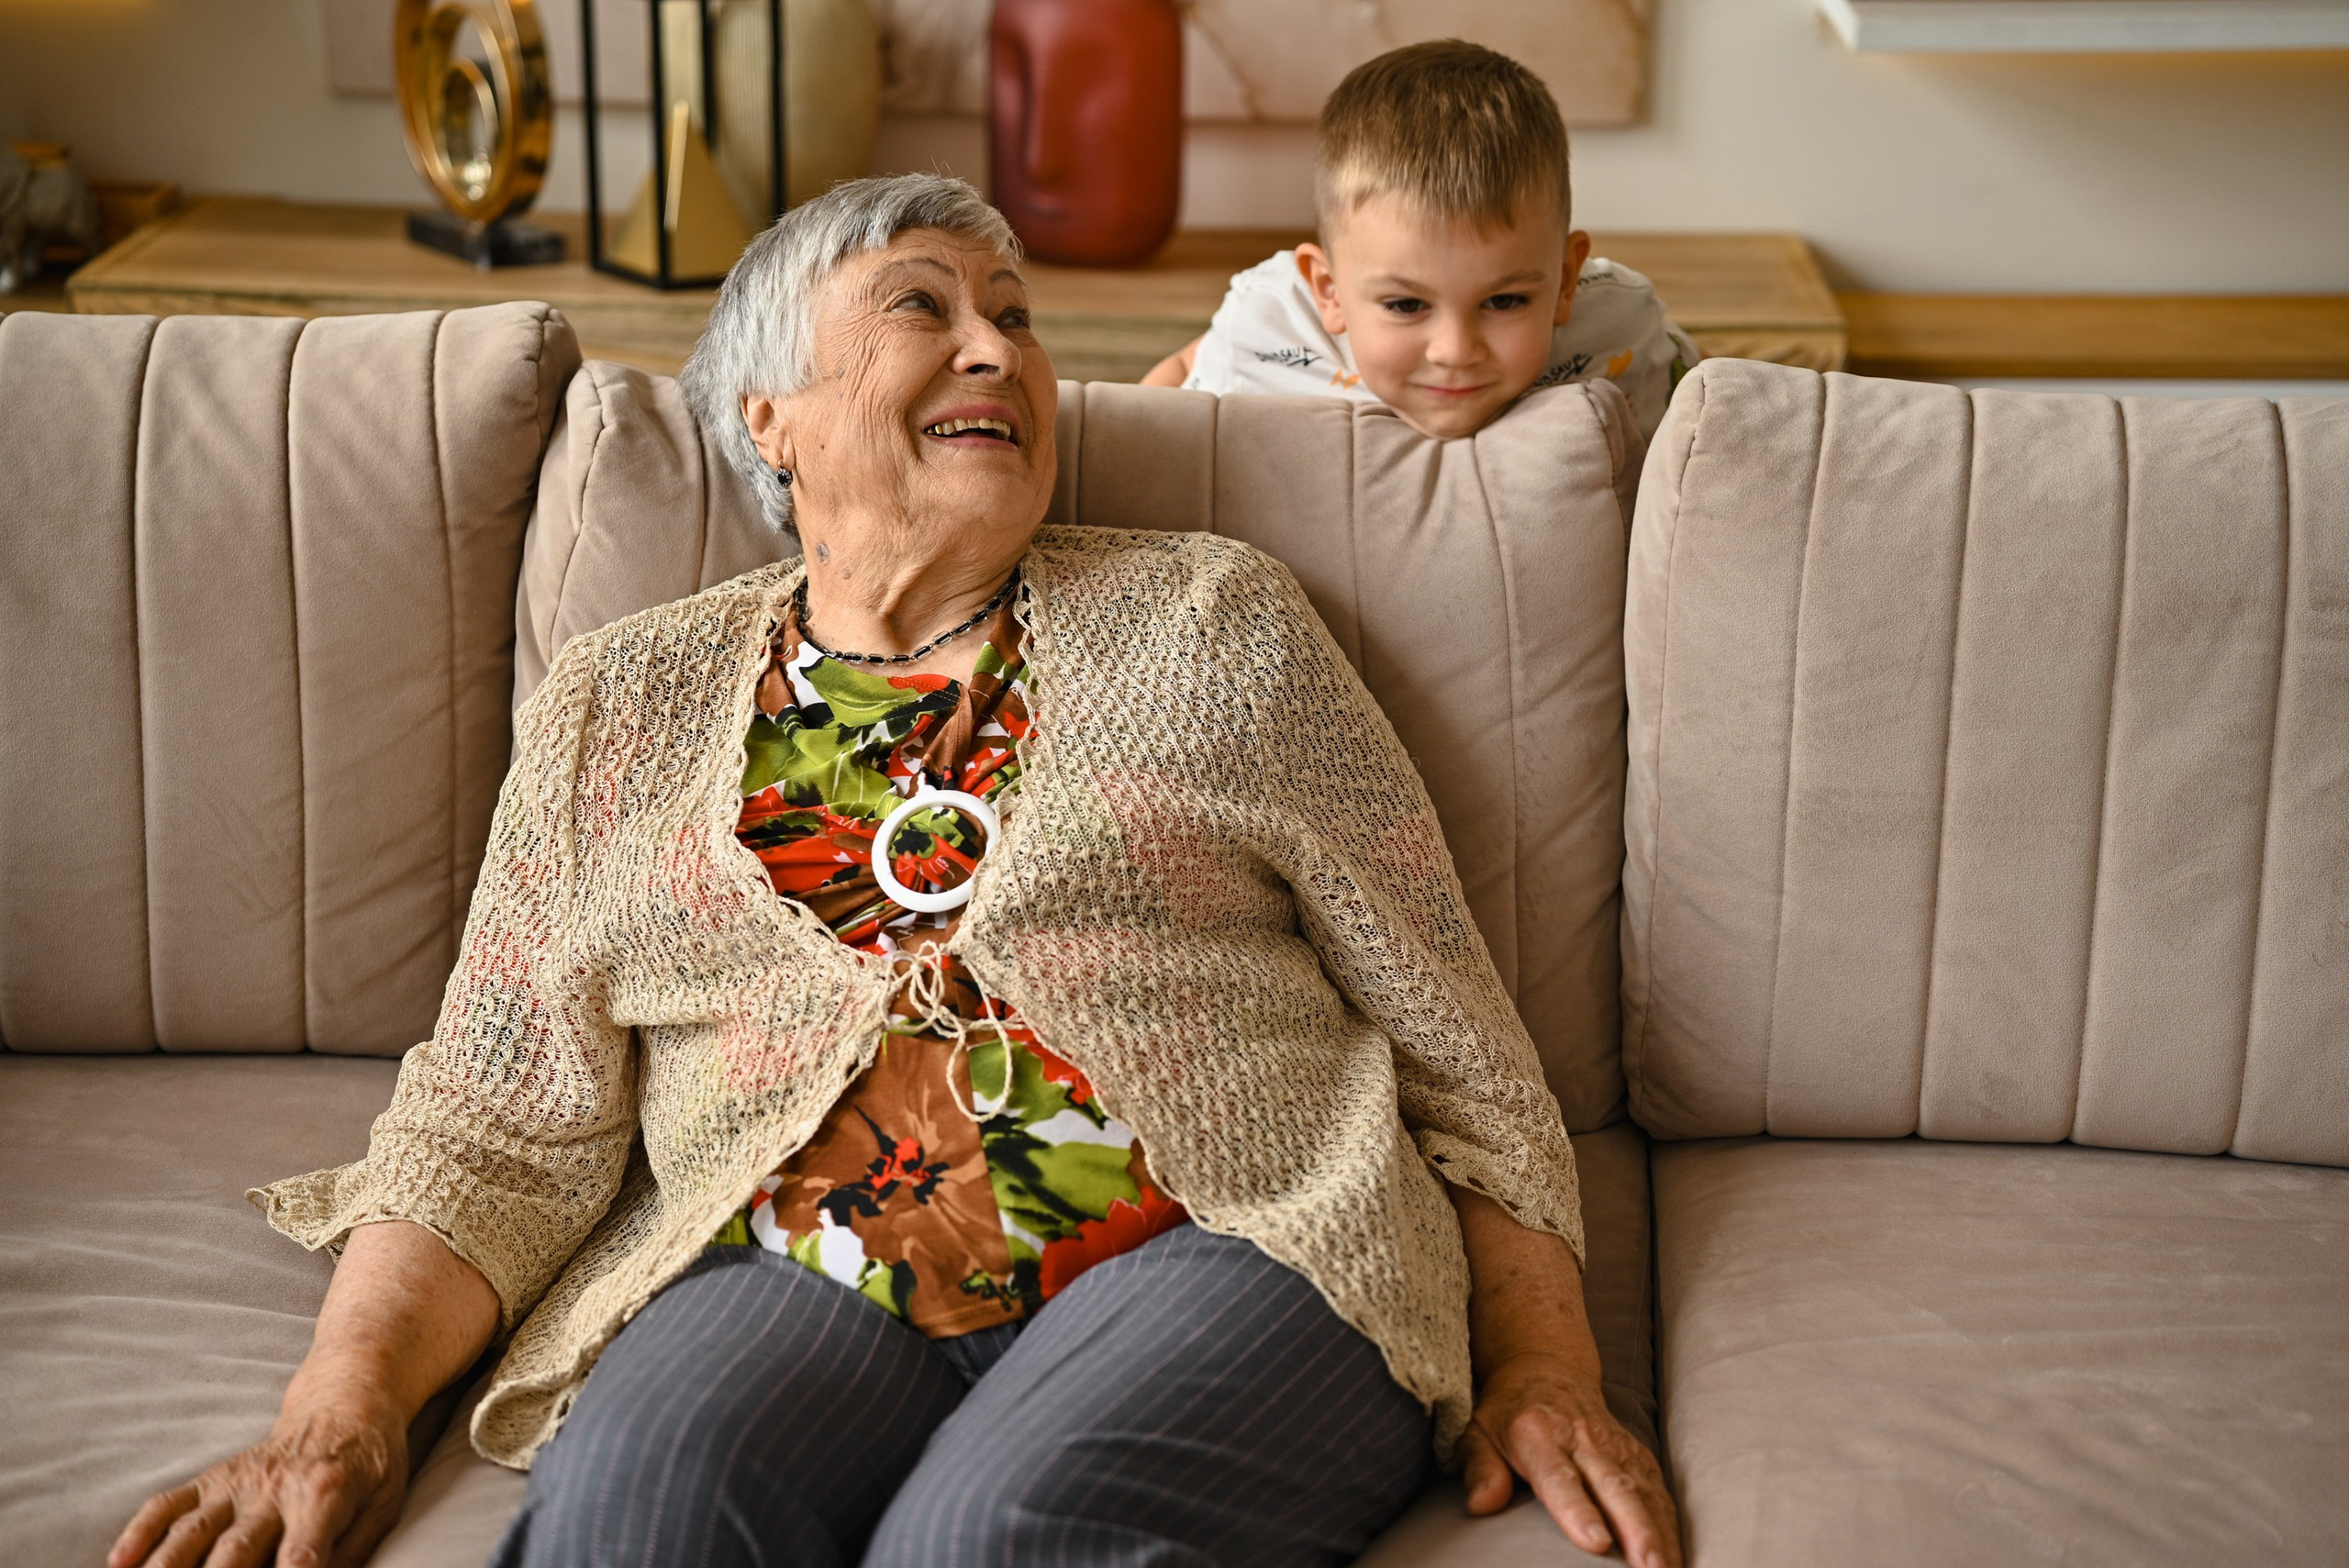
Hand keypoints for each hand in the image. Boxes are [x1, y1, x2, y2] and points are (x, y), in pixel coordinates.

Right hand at [107, 1395, 407, 1567]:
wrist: (346, 1405)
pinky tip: (120, 1562)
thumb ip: (352, 1551)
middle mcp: (274, 1489)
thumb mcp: (382, 1504)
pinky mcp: (211, 1481)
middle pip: (236, 1548)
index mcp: (326, 1494)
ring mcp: (236, 1484)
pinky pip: (169, 1505)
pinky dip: (141, 1532)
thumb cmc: (368, 1464)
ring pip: (193, 1532)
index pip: (304, 1548)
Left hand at [1459, 1351, 1681, 1567]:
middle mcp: (1582, 1438)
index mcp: (1537, 1433)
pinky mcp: (1635, 1453)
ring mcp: (1614, 1445)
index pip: (1559, 1477)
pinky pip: (1657, 1490)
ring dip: (1659, 1532)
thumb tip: (1481, 1505)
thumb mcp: (1477, 1433)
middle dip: (1635, 1529)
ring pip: (1642, 1490)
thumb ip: (1480, 1469)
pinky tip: (1676, 1556)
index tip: (1596, 1542)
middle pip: (1613, 1486)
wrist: (1546, 1369)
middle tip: (1649, 1567)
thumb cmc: (1507, 1413)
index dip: (1577, 1510)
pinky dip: (1670, 1524)